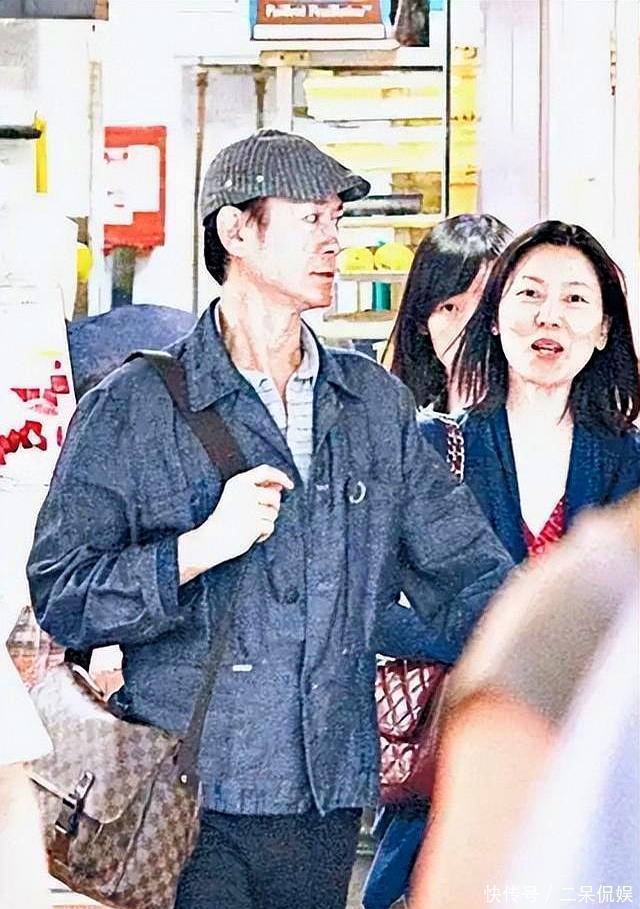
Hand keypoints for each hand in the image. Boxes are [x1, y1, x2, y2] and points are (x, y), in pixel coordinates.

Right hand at [177, 464, 293, 582]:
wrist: (210, 539)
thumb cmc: (224, 519)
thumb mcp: (237, 497)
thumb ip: (258, 488)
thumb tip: (280, 486)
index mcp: (239, 481)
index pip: (265, 471)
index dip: (280, 476)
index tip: (289, 484)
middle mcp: (245, 492)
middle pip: (275, 495)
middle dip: (272, 506)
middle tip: (258, 515)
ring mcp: (250, 508)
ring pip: (274, 512)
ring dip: (266, 521)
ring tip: (250, 525)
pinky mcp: (254, 523)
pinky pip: (270, 527)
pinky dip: (264, 533)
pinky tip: (251, 535)